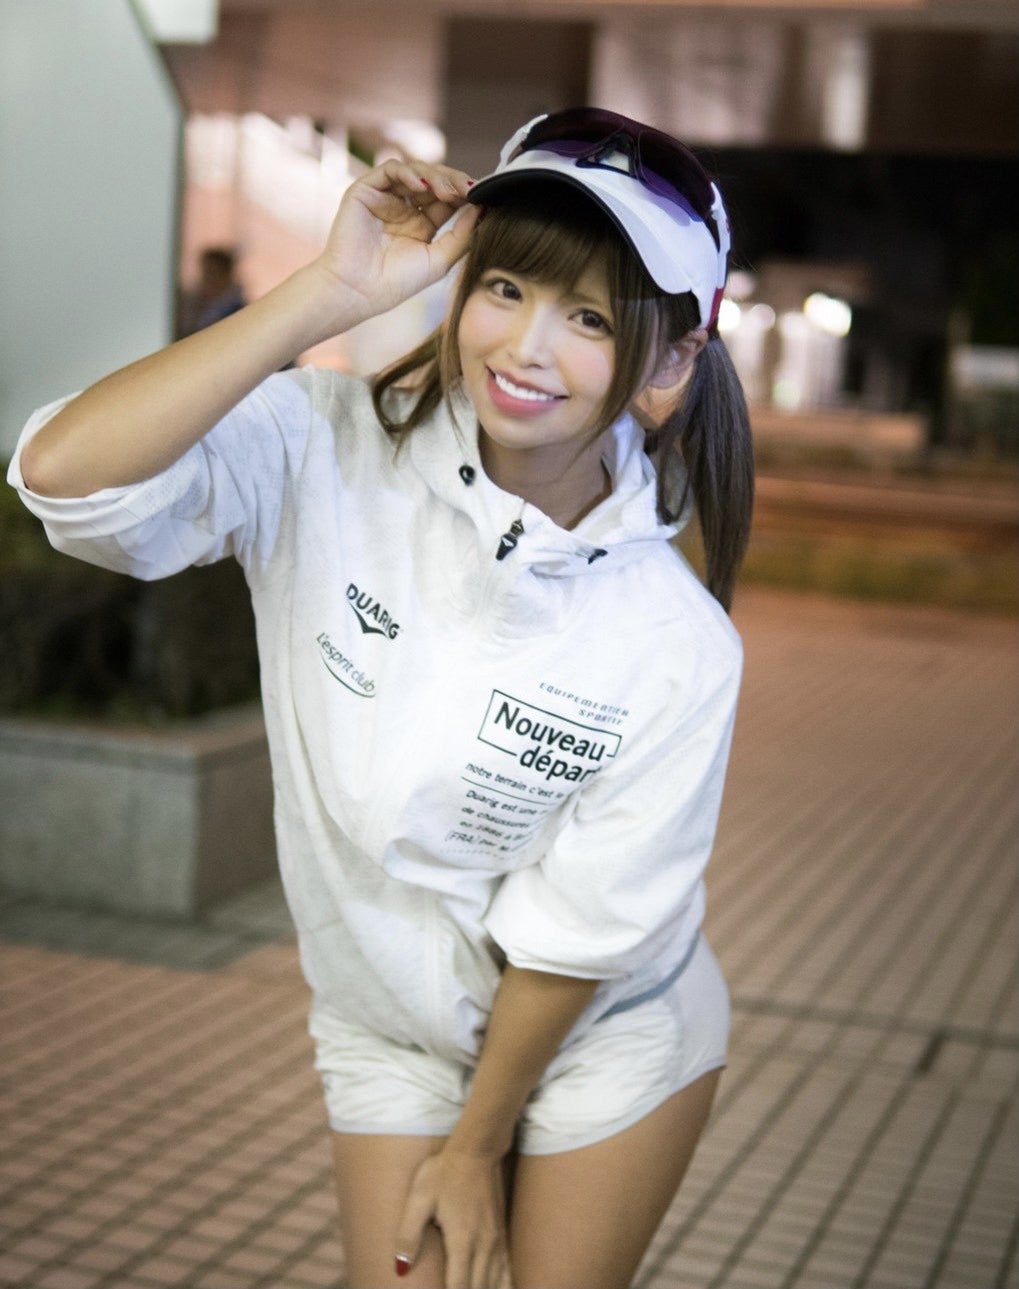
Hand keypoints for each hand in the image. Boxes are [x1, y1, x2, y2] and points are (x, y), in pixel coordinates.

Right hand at [314, 159, 480, 326]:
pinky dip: (408, 173)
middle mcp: (403, 208)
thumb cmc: (395, 283)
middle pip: (435, 181)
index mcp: (421, 224)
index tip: (484, 196)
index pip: (447, 199)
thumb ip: (461, 235)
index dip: (465, 195)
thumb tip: (482, 208)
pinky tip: (422, 186)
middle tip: (470, 190)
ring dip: (436, 177)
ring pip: (416, 171)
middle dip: (454, 182)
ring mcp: (385, 197)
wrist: (357, 291)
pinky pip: (390, 170)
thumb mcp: (439, 260)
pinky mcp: (366, 190)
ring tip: (448, 192)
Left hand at [395, 1147, 512, 1288]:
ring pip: (495, 1284)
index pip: (459, 1288)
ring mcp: (496, 1241)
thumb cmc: (444, 1172)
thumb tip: (399, 1269)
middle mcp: (484, 1246)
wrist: (476, 1150)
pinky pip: (506, 1270)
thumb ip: (409, 1235)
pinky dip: (502, 1286)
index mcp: (463, 1241)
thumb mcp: (420, 1198)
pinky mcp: (501, 1234)